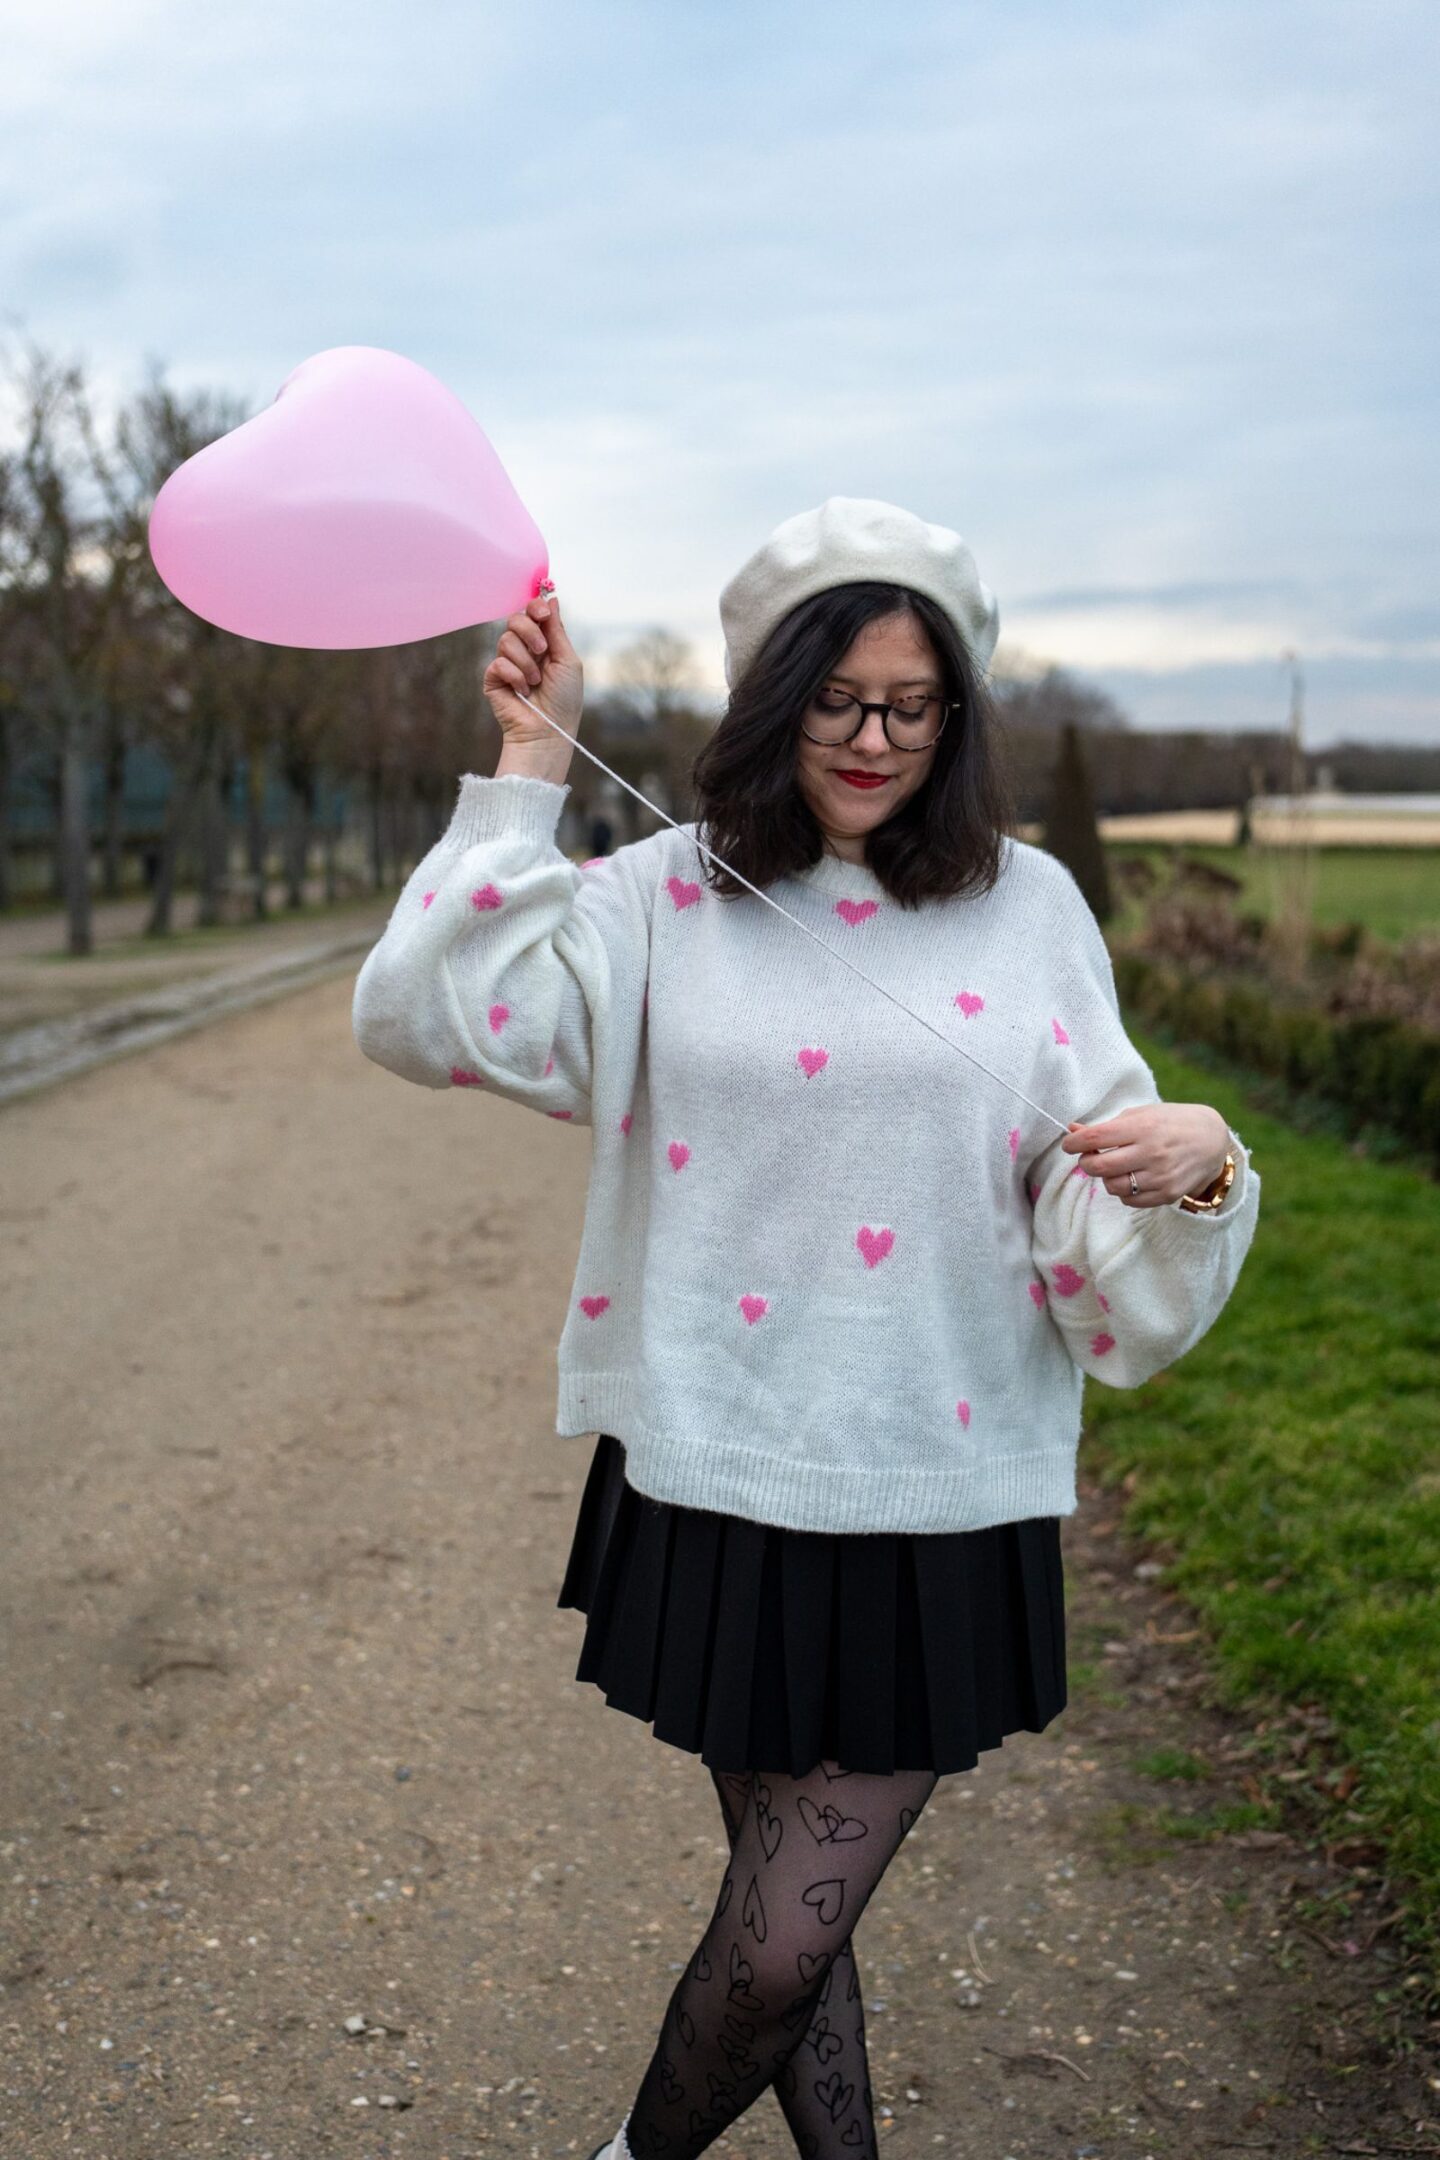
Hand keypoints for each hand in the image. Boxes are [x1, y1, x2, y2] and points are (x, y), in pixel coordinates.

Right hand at [483, 593, 583, 743]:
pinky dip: (515, 676)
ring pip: (506, 640)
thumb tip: (553, 600)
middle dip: (530, 632)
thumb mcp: (568, 661)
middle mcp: (525, 650)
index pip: (533, 613)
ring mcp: (508, 663)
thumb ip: (557, 630)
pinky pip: (499, 662)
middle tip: (542, 652)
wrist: (548, 730)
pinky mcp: (494, 678)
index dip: (535, 607)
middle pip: (515, 619)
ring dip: (526, 663)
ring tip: (535, 683)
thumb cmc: (564, 700)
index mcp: (544, 643)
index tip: (543, 614)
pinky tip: (523, 691)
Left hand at [1060, 1102, 1230, 1207]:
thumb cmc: (1170, 1122)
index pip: (1095, 1139)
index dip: (1074, 1143)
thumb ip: (1107, 1126)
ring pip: (1112, 1187)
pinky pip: (1129, 1201)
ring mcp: (1160, 1177)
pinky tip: (1132, 1177)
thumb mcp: (1141, 1115)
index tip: (1069, 1143)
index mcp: (1142, 1128)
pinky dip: (1123, 1191)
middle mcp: (1151, 1153)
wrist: (1211, 1140)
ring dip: (1106, 1178)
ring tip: (1115, 1166)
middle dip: (1086, 1162)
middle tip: (1090, 1156)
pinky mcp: (1166, 1194)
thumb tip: (1073, 1131)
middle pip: (1099, 1167)